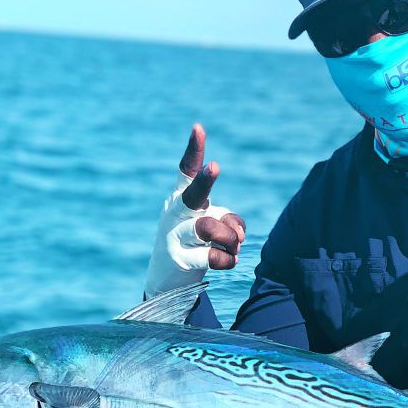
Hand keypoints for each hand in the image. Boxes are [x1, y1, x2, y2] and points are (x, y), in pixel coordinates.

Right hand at [144, 124, 246, 297]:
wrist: (169, 279)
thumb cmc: (195, 244)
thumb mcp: (215, 227)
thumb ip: (230, 222)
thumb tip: (238, 235)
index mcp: (182, 197)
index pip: (186, 170)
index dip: (193, 150)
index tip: (198, 128)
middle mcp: (176, 211)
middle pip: (194, 194)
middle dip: (206, 180)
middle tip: (216, 166)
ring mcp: (174, 234)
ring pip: (211, 228)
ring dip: (231, 239)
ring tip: (232, 247)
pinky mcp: (179, 258)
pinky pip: (213, 255)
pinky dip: (228, 260)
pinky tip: (227, 261)